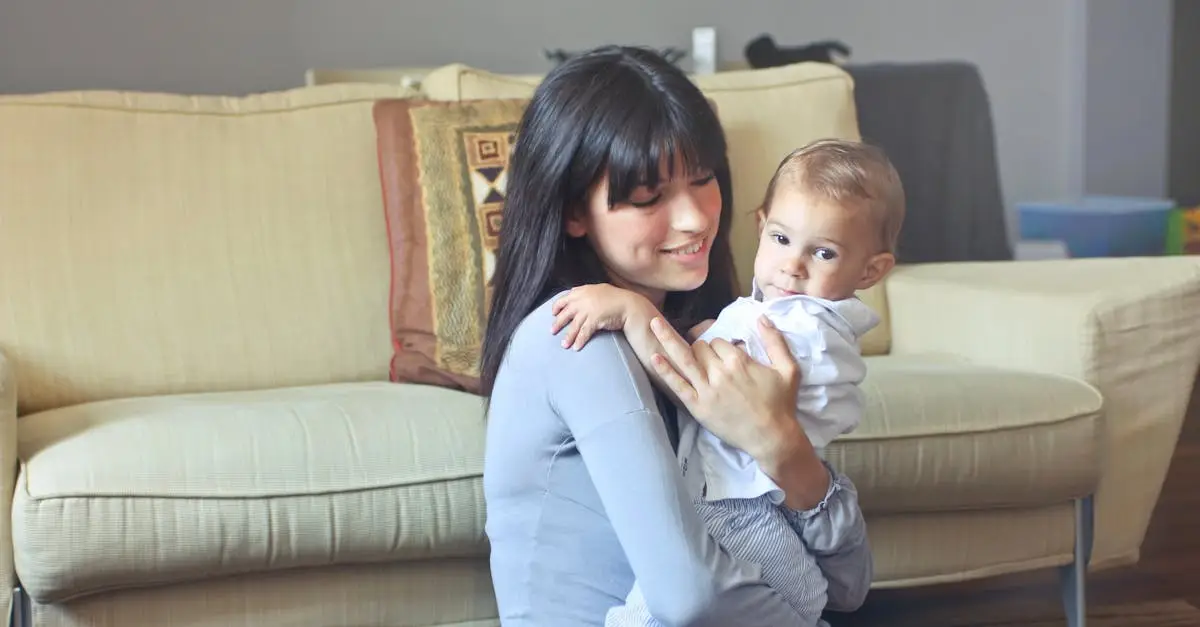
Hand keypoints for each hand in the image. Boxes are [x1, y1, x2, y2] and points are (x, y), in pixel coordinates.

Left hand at [551, 284, 654, 349]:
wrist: (629, 304)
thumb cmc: (616, 298)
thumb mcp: (599, 289)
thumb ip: (586, 291)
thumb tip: (573, 291)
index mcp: (583, 291)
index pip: (565, 298)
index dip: (557, 307)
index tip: (553, 314)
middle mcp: (583, 300)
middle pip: (565, 313)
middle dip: (558, 323)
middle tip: (552, 331)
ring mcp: (588, 310)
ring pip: (573, 325)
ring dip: (568, 336)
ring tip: (564, 345)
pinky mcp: (594, 320)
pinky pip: (584, 333)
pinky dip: (579, 341)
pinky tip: (576, 348)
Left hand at [649, 315, 829, 508]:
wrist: (772, 437)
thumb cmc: (781, 403)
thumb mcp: (788, 369)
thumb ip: (775, 341)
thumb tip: (761, 317)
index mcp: (738, 361)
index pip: (718, 341)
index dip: (719, 345)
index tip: (723, 354)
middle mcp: (719, 372)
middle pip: (700, 347)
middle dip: (701, 347)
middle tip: (706, 356)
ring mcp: (706, 389)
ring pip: (684, 358)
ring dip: (667, 338)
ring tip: (653, 323)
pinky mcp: (697, 406)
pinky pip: (677, 385)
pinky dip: (665, 371)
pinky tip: (654, 358)